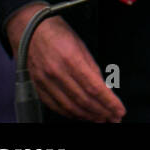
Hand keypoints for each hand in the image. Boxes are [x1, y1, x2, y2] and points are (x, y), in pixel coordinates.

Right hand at [5, 3, 125, 121]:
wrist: (30, 30)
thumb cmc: (58, 34)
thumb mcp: (81, 46)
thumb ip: (92, 69)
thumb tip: (105, 89)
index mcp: (71, 59)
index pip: (94, 88)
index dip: (109, 102)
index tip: (119, 110)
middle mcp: (57, 73)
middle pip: (83, 100)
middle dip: (101, 112)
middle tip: (114, 118)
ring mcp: (45, 82)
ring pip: (69, 106)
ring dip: (88, 116)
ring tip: (101, 119)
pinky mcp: (37, 87)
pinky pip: (55, 106)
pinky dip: (70, 113)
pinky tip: (81, 115)